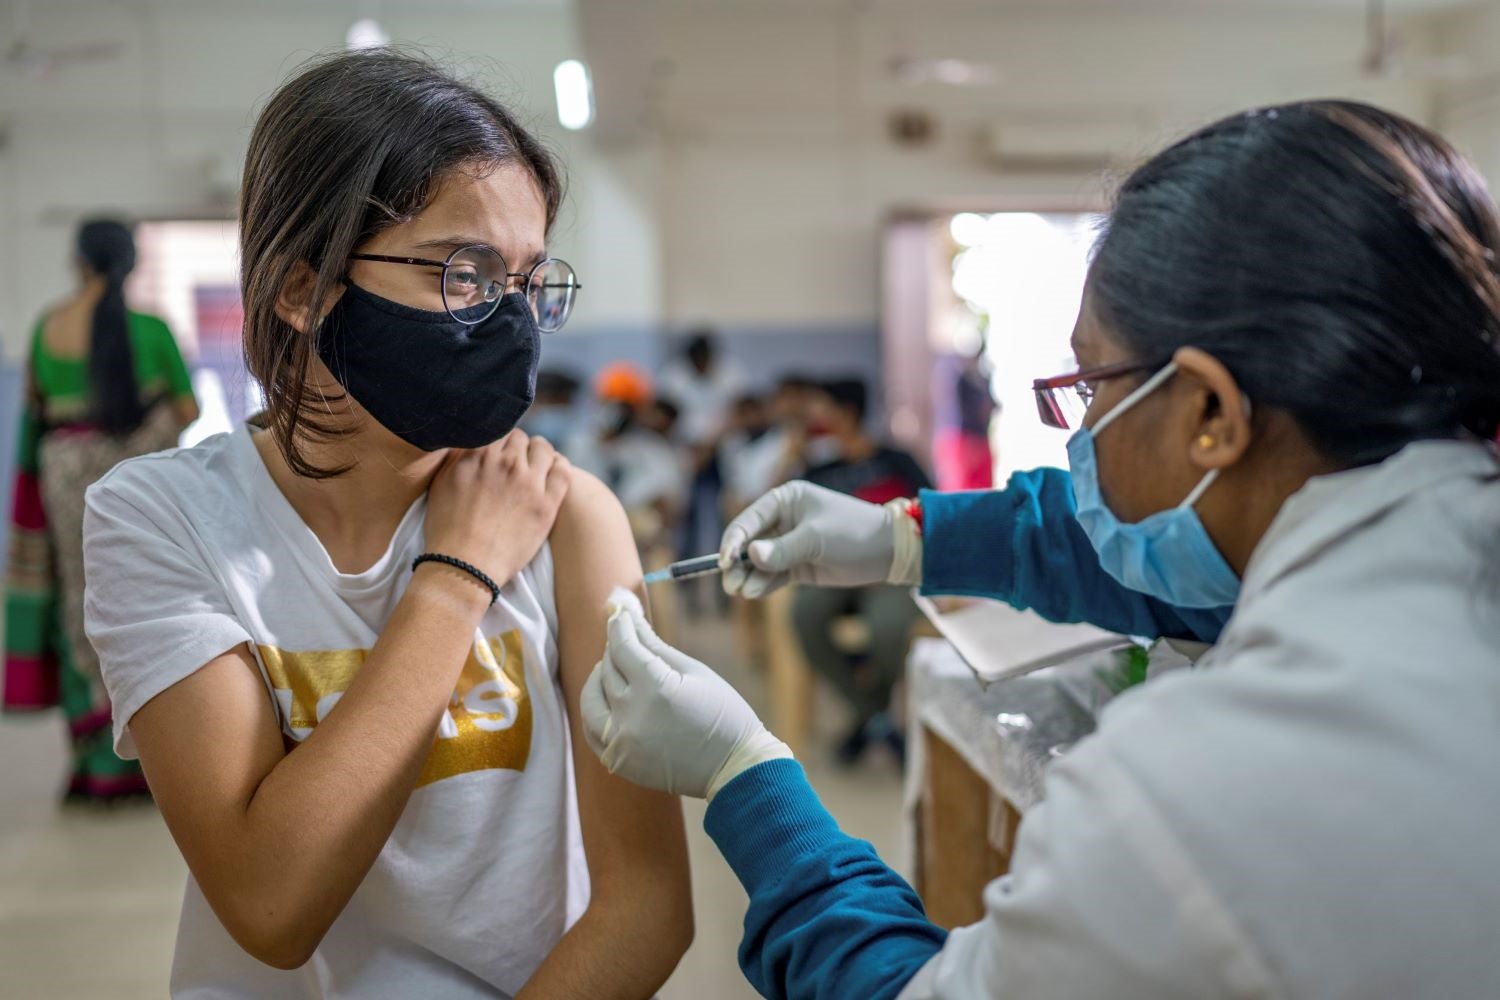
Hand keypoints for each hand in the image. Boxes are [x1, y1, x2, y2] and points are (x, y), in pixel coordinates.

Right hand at [425, 430, 570, 586]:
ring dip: (539, 454)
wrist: (465, 566)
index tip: (499, 452)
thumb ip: (457, 456)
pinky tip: (552, 474)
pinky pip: (563, 470)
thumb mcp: (441, 483)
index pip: (497, 429)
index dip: (499, 441)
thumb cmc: (447, 529)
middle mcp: (505, 463)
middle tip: (515, 463)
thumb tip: (470, 439)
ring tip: (535, 467)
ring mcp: (529, 482)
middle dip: (518, 448)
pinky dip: (559, 466)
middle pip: (521, 437)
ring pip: (544, 449)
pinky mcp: (547, 503)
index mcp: (478, 454)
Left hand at [581, 591, 790, 798]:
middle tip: (624, 638)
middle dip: (614, 649)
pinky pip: (593, 731)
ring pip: (591, 701)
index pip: (623, 647)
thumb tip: (631, 618)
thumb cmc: (723, 714)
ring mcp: (622, 743)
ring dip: (597, 680)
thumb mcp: (695, 672)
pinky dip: (595, 712)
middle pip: (607, 670)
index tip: (619, 614)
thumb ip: (656, 647)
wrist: (734, 768)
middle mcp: (632, 716)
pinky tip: (606, 700)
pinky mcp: (619, 762)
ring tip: (611, 670)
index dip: (619, 626)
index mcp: (656, 688)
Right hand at [718, 480, 906, 597]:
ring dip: (748, 577)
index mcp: (785, 500)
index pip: (748, 520)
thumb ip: (782, 550)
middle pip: (748, 543)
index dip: (733, 541)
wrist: (887, 551)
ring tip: (743, 592)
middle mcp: (782, 520)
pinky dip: (763, 584)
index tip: (724, 562)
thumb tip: (750, 556)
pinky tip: (754, 592)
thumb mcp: (816, 538)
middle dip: (737, 564)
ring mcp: (789, 544)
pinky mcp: (797, 565)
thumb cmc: (853, 532)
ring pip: (758, 563)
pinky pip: (772, 575)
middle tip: (731, 584)